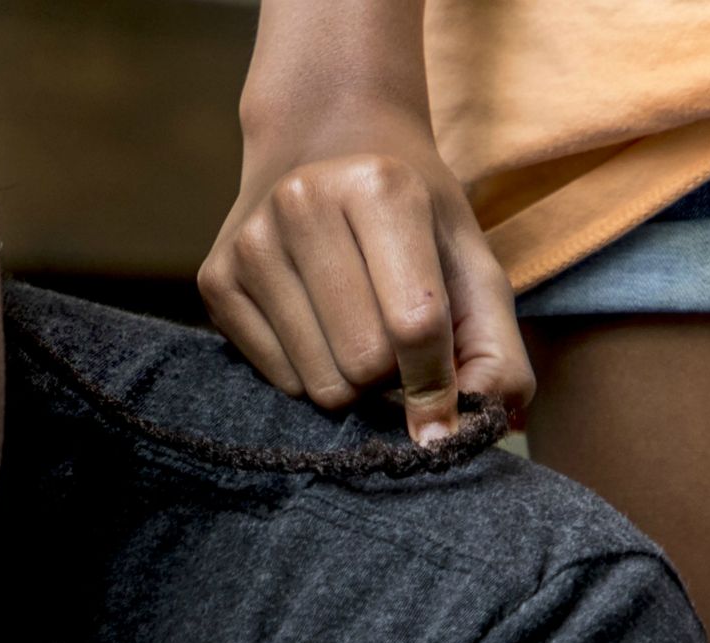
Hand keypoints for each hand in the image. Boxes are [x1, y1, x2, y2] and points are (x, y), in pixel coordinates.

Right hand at [198, 131, 534, 444]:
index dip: (438, 385)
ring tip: (355, 330)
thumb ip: (493, 347)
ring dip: (350, 381)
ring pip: (317, 383)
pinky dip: (308, 372)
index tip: (445, 414)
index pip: (415, 324)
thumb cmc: (410, 215)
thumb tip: (465, 430)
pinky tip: (315, 324)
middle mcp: (302, 203)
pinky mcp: (215, 278)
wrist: (327, 146)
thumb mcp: (470, 261)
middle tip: (394, 342)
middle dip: (392, 377)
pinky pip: (277, 379)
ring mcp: (250, 241)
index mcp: (379, 186)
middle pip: (363, 362)